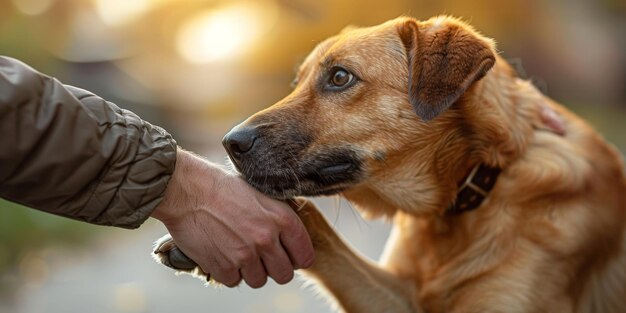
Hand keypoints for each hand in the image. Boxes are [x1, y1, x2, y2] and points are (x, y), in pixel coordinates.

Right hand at [151, 149, 314, 287]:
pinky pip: (234, 281)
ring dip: (250, 270)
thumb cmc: (223, 187)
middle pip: (284, 275)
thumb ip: (279, 216)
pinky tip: (222, 252)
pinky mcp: (223, 267)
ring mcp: (245, 255)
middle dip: (274, 268)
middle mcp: (266, 239)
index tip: (287, 255)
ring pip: (259, 280)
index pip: (304, 256)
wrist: (187, 189)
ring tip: (238, 250)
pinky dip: (228, 271)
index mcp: (282, 219)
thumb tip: (291, 236)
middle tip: (261, 256)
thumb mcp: (261, 194)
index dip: (296, 257)